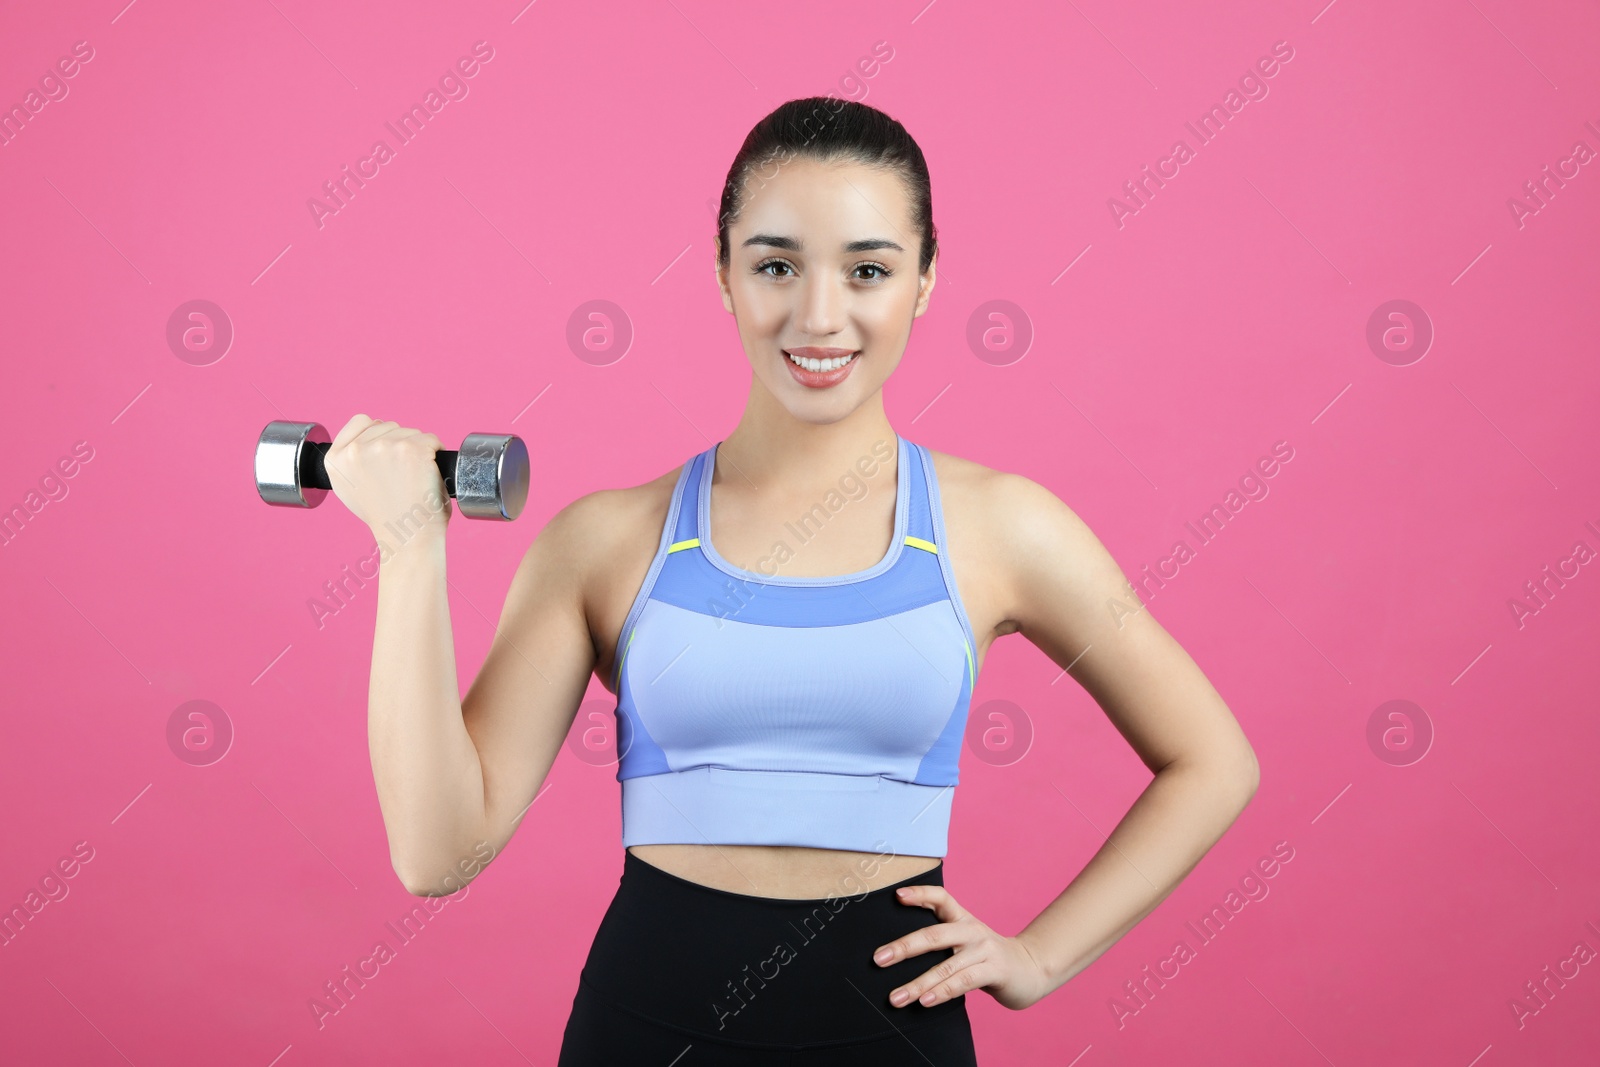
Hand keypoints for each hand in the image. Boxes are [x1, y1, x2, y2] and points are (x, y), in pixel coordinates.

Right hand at [323, 414, 451, 540]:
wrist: (406, 535)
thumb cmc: (384, 515)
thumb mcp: (348, 487)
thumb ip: (350, 460)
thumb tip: (362, 441)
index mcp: (335, 458)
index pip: (361, 421)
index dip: (378, 434)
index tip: (386, 453)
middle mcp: (356, 450)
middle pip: (387, 426)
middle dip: (398, 444)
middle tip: (400, 475)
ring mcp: (384, 447)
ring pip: (410, 432)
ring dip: (417, 449)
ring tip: (412, 478)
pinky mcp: (412, 449)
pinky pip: (431, 439)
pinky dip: (435, 452)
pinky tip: (428, 472)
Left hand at [873, 883, 1055, 1011]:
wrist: (1031, 969)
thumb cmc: (987, 957)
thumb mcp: (965, 941)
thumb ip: (941, 941)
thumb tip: (896, 951)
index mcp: (962, 919)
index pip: (941, 897)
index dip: (919, 894)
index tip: (897, 896)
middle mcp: (972, 930)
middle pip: (934, 935)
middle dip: (904, 947)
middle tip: (878, 959)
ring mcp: (985, 949)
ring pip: (945, 966)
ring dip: (917, 984)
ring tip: (896, 998)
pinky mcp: (995, 970)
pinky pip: (963, 981)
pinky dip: (942, 992)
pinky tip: (925, 1001)